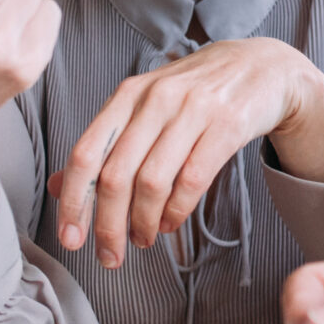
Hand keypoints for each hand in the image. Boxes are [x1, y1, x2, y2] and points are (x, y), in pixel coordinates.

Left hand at [51, 39, 323, 269]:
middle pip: (116, 175)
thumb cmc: (199, 92)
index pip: (86, 154)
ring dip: (144, 222)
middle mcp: (156, 99)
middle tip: (109, 256)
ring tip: (144, 239)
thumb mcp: (146, 107)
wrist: (265, 67)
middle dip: (107, 226)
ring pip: (152, 182)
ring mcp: (193, 110)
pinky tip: (172, 222)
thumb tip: (58, 187)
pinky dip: (177, 211)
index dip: (73, 201)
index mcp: (128, 94)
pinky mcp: (228, 125)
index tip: (70, 238)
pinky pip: (192, 180)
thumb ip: (106, 144)